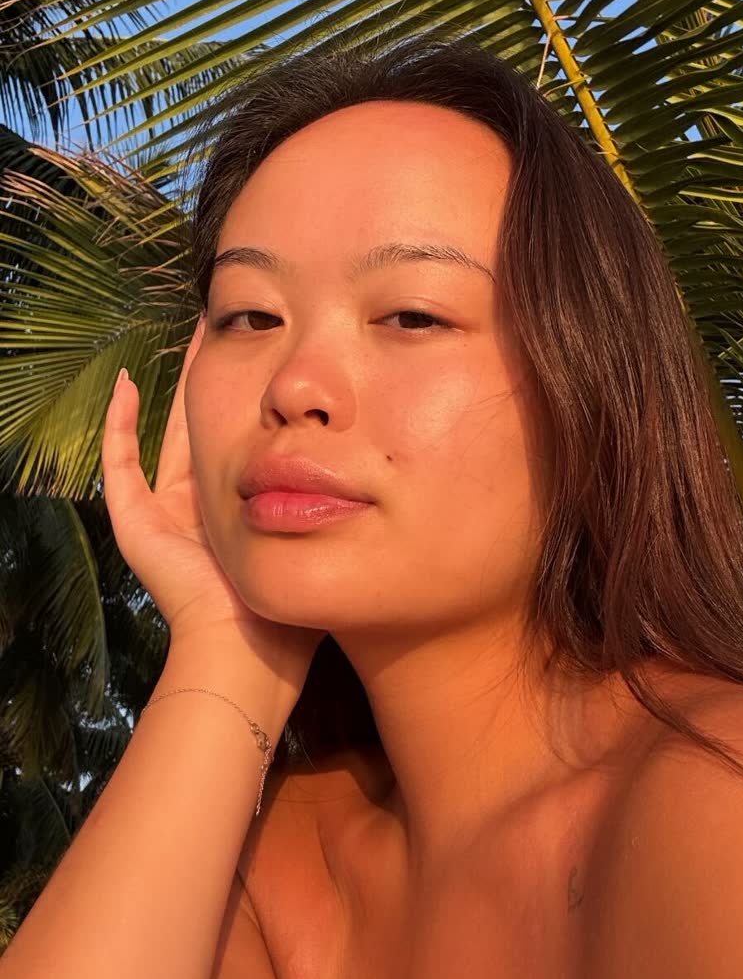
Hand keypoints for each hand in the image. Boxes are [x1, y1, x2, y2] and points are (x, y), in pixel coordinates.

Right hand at [100, 318, 325, 704]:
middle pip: (208, 426)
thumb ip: (342, 508)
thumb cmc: (297, 610)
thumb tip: (389, 469)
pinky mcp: (139, 529)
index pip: (252, 439)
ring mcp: (165, 518)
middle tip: (225, 324)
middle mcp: (204, 510)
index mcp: (247, 511)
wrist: (250, 654)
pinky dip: (117, 426)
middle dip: (217, 377)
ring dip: (175, 387)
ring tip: (186, 336)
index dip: (259, 398)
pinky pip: (120, 468)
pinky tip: (124, 383)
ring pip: (169, 434)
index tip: (275, 348)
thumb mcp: (324, 541)